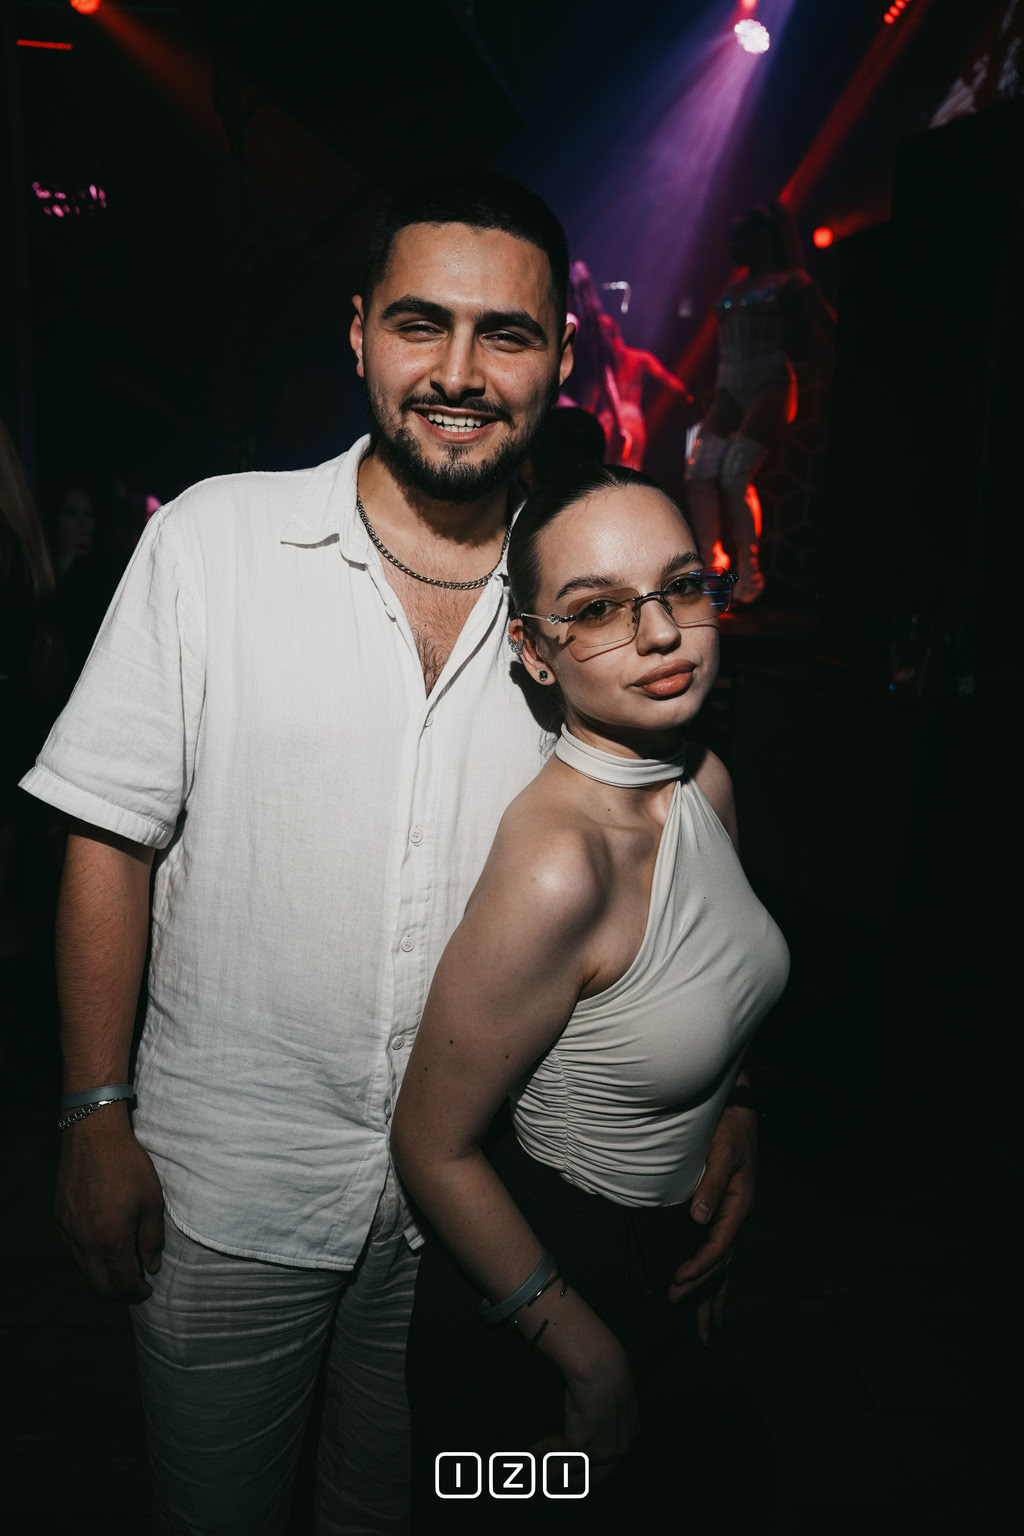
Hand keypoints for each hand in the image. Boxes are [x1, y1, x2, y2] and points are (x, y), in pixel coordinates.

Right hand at [55, 1105, 164, 1301]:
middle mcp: (85, 1243)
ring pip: (84, 1269)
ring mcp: (69, 1232)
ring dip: (103, 1275)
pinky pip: (73, 1249)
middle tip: (134, 1287)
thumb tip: (151, 1266)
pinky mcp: (59, 1219)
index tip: (147, 1290)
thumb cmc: (128, 1165)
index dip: (136, 1293)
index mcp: (111, 1241)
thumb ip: (152, 1237)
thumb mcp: (152, 1199)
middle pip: (99, 1286)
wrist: (93, 1136)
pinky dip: (89, 1257)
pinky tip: (103, 1245)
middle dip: (118, 1293)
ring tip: (121, 1266)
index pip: (122, 1284)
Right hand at [530, 1336, 638, 1485]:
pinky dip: (540, 1452)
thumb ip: (615, 1405)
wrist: (602, 1368)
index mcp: (630, 1434)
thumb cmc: (612, 1368)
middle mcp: (617, 1449)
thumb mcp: (620, 1389)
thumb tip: (603, 1402)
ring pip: (571, 1467)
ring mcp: (597, 1450)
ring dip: (553, 1473)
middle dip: (579, 1481)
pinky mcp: (576, 1445)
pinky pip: (554, 1452)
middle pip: (596, 1475)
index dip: (600, 1465)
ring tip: (540, 1478)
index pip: (615, 1458)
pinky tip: (530, 1454)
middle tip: (567, 1483)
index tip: (589, 1468)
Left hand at [667, 1104, 757, 1338]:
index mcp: (740, 1206)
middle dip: (700, 1287)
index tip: (677, 1279)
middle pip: (722, 1263)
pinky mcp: (727, 1215)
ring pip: (726, 1265)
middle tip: (674, 1302)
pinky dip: (717, 1278)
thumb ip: (712, 1184)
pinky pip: (723, 1254)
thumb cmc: (729, 1132)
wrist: (739, 1116)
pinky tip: (711, 1296)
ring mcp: (734, 1219)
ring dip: (712, 1294)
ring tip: (705, 1327)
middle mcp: (739, 1217)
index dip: (699, 1265)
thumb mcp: (722, 1153)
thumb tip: (698, 1217)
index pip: (718, 1246)